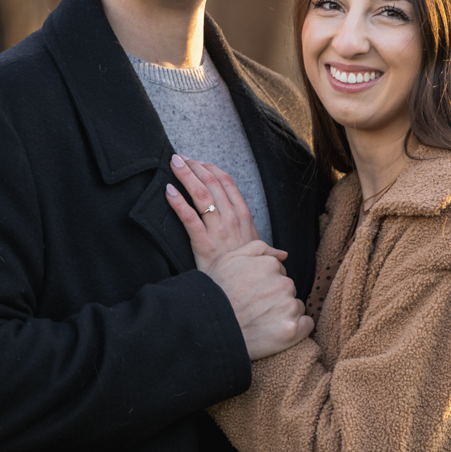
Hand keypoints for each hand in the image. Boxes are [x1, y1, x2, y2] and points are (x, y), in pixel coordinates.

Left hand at [163, 155, 311, 358]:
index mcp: (245, 219)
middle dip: (196, 168)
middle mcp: (232, 220)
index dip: (214, 171)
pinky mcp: (202, 243)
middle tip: (181, 157)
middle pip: (213, 185)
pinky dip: (177, 203)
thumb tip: (282, 256)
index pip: (229, 186)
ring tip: (174, 163)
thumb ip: (268, 253)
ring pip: (201, 196)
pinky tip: (167, 190)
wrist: (242, 294)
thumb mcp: (262, 262)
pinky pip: (189, 218)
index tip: (201, 161)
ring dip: (187, 176)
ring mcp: (217, 231)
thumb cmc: (250, 276)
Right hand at [208, 242, 313, 359]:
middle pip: (289, 290)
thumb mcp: (231, 259)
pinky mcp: (291, 331)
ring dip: (285, 313)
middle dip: (276, 298)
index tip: (252, 295)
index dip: (266, 285)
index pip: (280, 274)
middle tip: (255, 309)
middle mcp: (284, 284)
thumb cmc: (216, 292)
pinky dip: (297, 328)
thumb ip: (259, 248)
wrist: (206, 326)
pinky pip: (306, 325)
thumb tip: (284, 255)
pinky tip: (278, 331)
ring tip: (261, 321)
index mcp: (272, 265)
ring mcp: (288, 308)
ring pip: (296, 307)